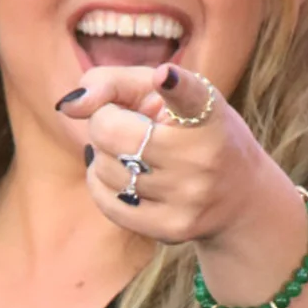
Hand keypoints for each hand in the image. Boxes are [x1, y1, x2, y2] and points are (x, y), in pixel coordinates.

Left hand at [56, 63, 282, 246]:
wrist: (238, 196)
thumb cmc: (192, 131)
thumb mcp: (164, 94)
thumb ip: (113, 82)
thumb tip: (69, 107)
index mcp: (208, 113)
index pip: (192, 97)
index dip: (175, 86)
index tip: (164, 77)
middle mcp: (203, 157)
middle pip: (111, 132)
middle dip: (104, 122)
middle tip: (122, 123)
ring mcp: (189, 198)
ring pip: (104, 168)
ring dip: (103, 155)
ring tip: (130, 152)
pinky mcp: (173, 229)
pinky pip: (107, 202)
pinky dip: (101, 183)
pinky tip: (121, 174)